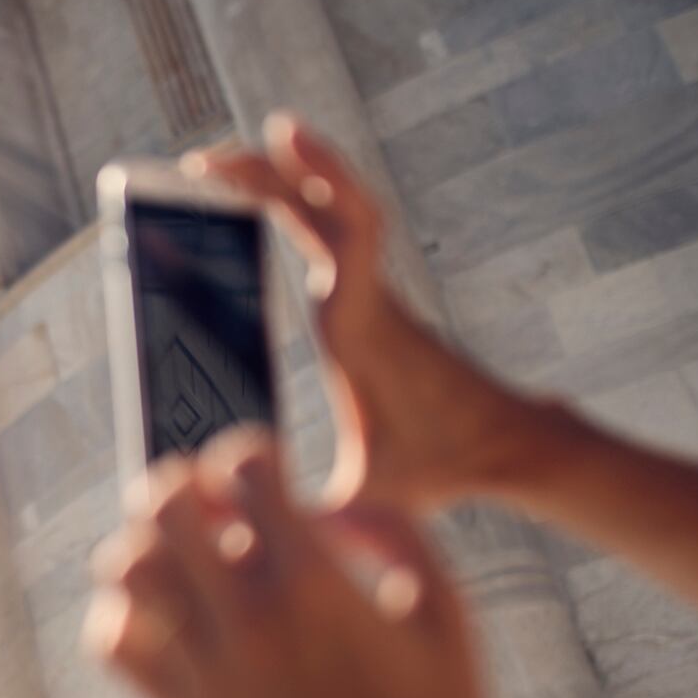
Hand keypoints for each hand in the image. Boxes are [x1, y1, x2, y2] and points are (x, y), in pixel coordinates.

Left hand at [85, 426, 490, 697]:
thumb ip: (395, 532)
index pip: (241, 465)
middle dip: (184, 484)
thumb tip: (325, 505)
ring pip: (124, 567)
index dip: (253, 452)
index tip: (268, 475)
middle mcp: (246, 619)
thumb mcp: (449, 613)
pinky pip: (111, 643)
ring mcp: (205, 671)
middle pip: (162, 502)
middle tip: (212, 507)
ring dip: (147, 544)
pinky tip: (163, 616)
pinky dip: (121, 613)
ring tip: (184, 558)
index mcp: (315, 582)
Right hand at [188, 116, 542, 512]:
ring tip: (223, 159)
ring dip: (287, 175)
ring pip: (333, 208)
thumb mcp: (372, 496)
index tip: (231, 177)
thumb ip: (314, 513)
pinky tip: (269, 191)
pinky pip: (335, 231)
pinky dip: (302, 202)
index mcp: (359, 323)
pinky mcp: (369, 299)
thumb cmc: (438, 467)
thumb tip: (247, 537)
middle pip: (323, 204)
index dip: (290, 191)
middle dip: (262, 174)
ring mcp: (370, 291)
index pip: (337, 235)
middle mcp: (365, 294)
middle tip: (195, 162)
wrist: (503, 445)